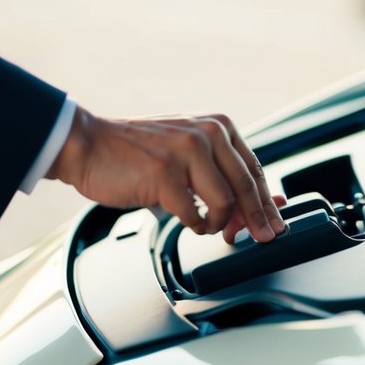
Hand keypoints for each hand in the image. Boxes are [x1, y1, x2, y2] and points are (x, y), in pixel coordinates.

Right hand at [47, 107, 285, 242]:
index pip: (254, 169)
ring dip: (220, 223)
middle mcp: (207, 134)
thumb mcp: (187, 149)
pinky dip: (195, 224)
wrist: (88, 145)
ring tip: (208, 226)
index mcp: (218, 126)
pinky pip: (194, 213)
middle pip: (247, 186)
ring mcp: (186, 152)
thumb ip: (220, 172)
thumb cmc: (137, 152)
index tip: (276, 223)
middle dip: (258, 219)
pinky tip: (188, 221)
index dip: (267, 201)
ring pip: (225, 202)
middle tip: (262, 238)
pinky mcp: (165, 174)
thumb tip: (257, 208)